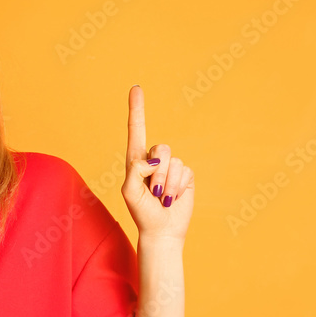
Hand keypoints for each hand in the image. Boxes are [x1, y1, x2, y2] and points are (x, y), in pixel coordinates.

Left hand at [122, 85, 194, 241]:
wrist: (161, 229)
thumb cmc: (141, 211)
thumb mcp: (129, 191)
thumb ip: (135, 171)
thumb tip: (153, 159)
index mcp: (135, 160)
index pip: (136, 130)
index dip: (136, 109)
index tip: (136, 88)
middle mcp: (153, 159)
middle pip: (160, 148)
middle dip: (158, 173)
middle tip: (152, 192)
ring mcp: (171, 166)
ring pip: (173, 161)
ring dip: (167, 184)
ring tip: (161, 198)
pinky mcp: (186, 175)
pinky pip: (185, 172)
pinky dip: (178, 188)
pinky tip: (173, 198)